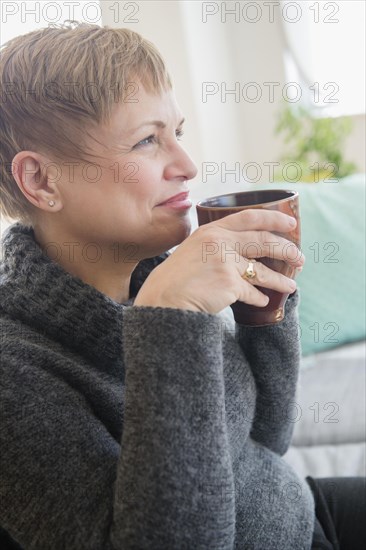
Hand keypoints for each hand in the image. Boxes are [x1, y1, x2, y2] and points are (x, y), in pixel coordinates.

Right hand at [133, 209, 304, 313]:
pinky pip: (252, 292)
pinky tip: (264, 302)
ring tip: (291, 285)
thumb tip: (239, 252)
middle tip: (299, 258)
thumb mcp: (191, 251)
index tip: (291, 224)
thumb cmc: (174, 279)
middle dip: (287, 250)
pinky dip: (259, 298)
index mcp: (211, 230)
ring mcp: (225, 262)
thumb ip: (213, 246)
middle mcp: (220, 242)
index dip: (274, 219)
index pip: (250, 217)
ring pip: (263, 270)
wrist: (164, 300)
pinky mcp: (229, 284)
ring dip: (281, 279)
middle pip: (263, 241)